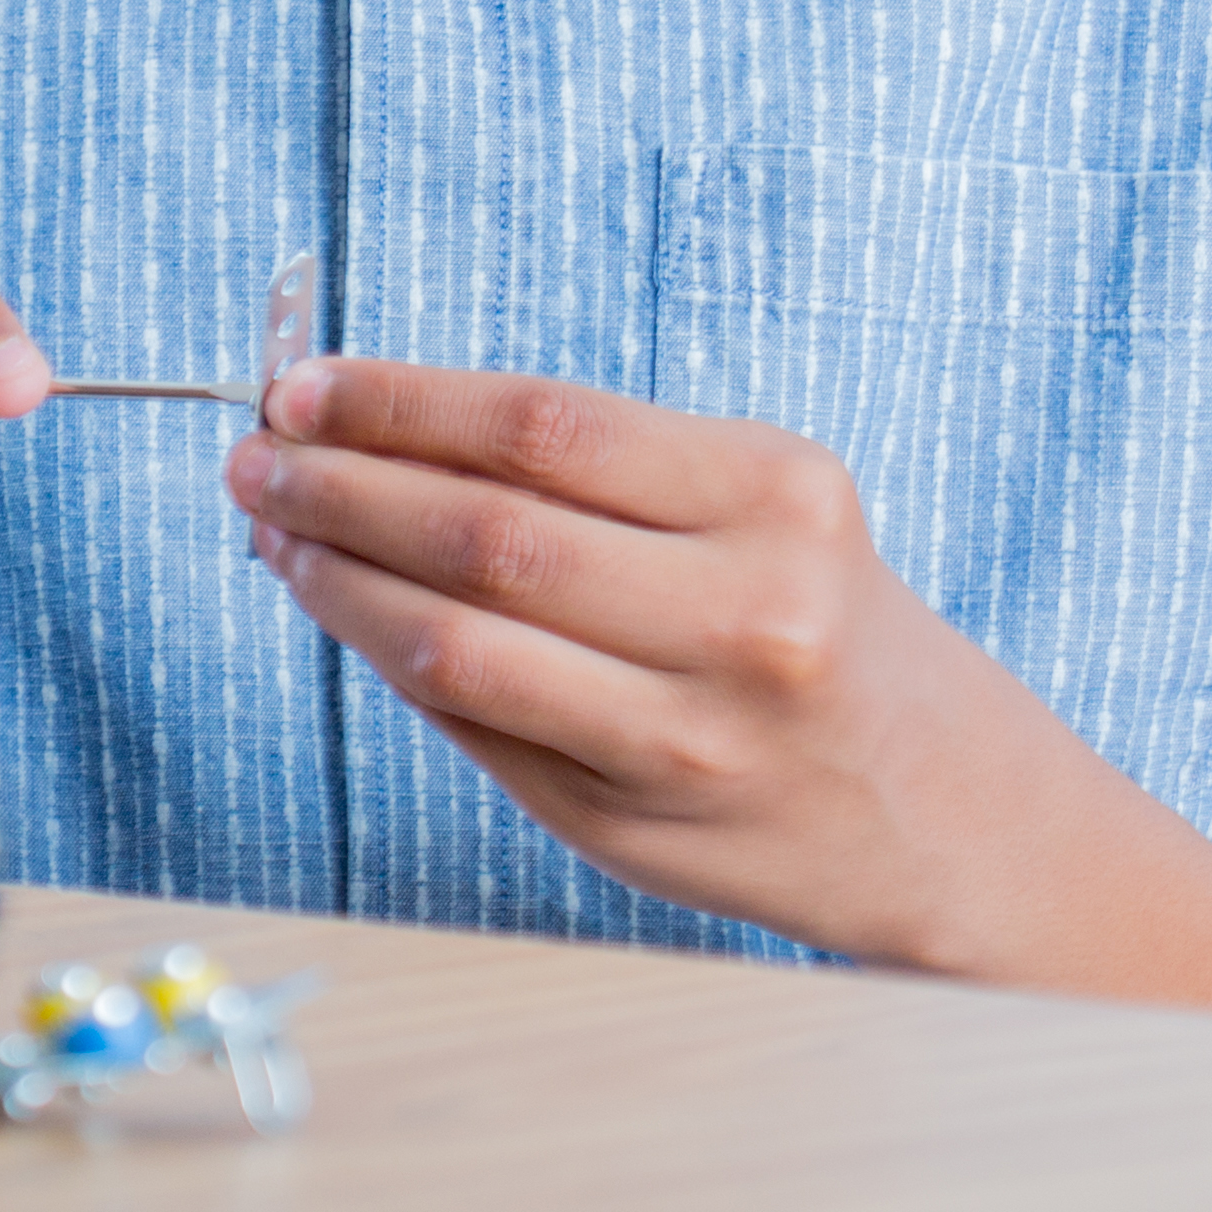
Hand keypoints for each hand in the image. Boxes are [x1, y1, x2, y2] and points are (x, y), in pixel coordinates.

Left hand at [227, 357, 1131, 968]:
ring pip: (454, 644)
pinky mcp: (633, 826)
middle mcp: (748, 616)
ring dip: (334, 580)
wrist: (957, 818)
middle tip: (254, 456)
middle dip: (337, 485)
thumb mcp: (757, 509)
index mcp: (776, 498)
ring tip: (276, 533)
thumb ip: (582, 474)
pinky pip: (473, 727)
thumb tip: (358, 429)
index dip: (395, 400)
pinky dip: (386, 660)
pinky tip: (343, 614)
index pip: (539, 426)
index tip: (300, 385)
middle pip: (482, 533)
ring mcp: (689, 736)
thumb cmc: (820, 627)